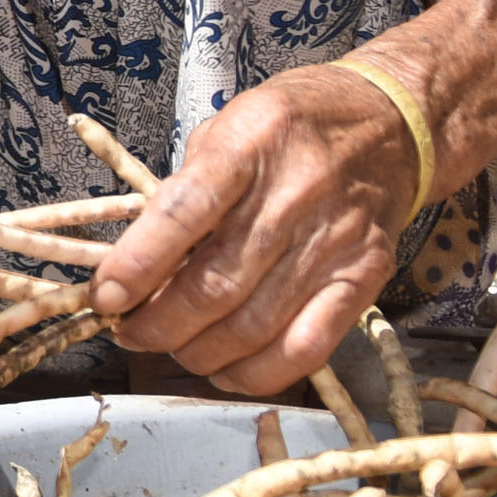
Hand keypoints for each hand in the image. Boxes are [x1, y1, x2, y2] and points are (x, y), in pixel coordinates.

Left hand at [88, 67, 418, 389]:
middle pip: (215, 286)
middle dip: (157, 324)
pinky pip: (306, 347)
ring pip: (252, 327)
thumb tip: (136, 261)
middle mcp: (294, 195)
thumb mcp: (228, 126)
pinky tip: (225, 371)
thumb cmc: (292, 126)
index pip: (183, 214)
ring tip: (169, 347)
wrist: (391, 123)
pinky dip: (257, 373)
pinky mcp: (364, 278)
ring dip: (197, 352)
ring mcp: (333, 243)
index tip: (105, 296)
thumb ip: (186, 189)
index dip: (137, 264)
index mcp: (249, 145)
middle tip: (128, 331)